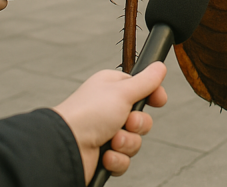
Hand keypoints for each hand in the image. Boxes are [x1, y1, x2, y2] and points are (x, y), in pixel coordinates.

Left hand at [53, 63, 167, 183]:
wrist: (67, 147)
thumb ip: (146, 81)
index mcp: (111, 89)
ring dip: (126, 143)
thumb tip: (160, 66)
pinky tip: (105, 155)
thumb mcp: (123, 92)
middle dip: (137, 124)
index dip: (152, 96)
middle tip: (126, 122)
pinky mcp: (103, 155)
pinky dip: (117, 159)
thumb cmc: (88, 114)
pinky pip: (123, 159)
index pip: (141, 90)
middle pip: (141, 119)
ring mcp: (105, 134)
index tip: (158, 100)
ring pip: (134, 141)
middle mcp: (108, 110)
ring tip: (111, 141)